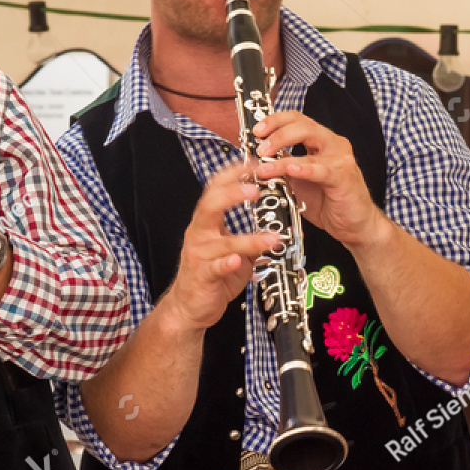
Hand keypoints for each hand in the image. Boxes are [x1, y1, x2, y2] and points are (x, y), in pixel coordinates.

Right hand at [158, 164, 281, 333]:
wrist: (190, 306)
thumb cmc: (212, 275)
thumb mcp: (235, 252)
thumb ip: (251, 237)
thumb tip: (279, 227)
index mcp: (207, 222)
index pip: (216, 189)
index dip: (233, 173)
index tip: (253, 163)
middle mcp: (200, 233)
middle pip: (211, 205)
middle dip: (232, 194)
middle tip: (255, 189)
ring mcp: (199, 254)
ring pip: (223, 241)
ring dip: (249, 239)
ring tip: (273, 238)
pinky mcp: (202, 276)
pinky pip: (214, 267)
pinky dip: (226, 263)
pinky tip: (237, 261)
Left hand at [251, 111, 386, 247]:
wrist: (354, 226)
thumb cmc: (328, 202)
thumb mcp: (298, 180)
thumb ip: (282, 166)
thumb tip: (257, 159)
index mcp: (321, 141)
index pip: (296, 120)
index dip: (274, 121)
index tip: (256, 131)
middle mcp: (332, 144)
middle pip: (302, 124)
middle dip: (276, 131)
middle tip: (259, 146)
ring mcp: (340, 159)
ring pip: (309, 141)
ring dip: (282, 150)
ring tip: (264, 163)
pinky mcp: (344, 177)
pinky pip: (321, 169)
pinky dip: (304, 168)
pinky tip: (290, 169)